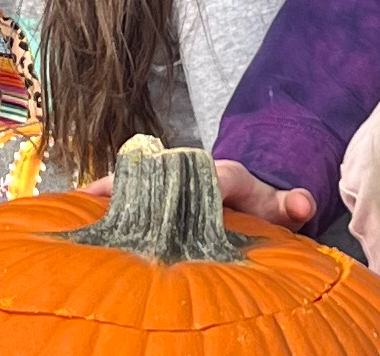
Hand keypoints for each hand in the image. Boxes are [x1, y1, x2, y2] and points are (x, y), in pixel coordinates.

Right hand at [76, 158, 313, 231]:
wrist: (248, 193)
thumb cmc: (261, 206)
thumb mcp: (281, 208)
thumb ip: (293, 205)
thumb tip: (302, 202)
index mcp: (225, 174)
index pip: (217, 176)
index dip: (207, 185)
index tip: (196, 197)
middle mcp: (194, 170)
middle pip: (163, 172)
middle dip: (138, 182)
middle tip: (106, 193)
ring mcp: (173, 179)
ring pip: (140, 178)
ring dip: (112, 188)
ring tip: (82, 199)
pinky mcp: (157, 190)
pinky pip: (129, 189)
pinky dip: (105, 197)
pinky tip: (78, 208)